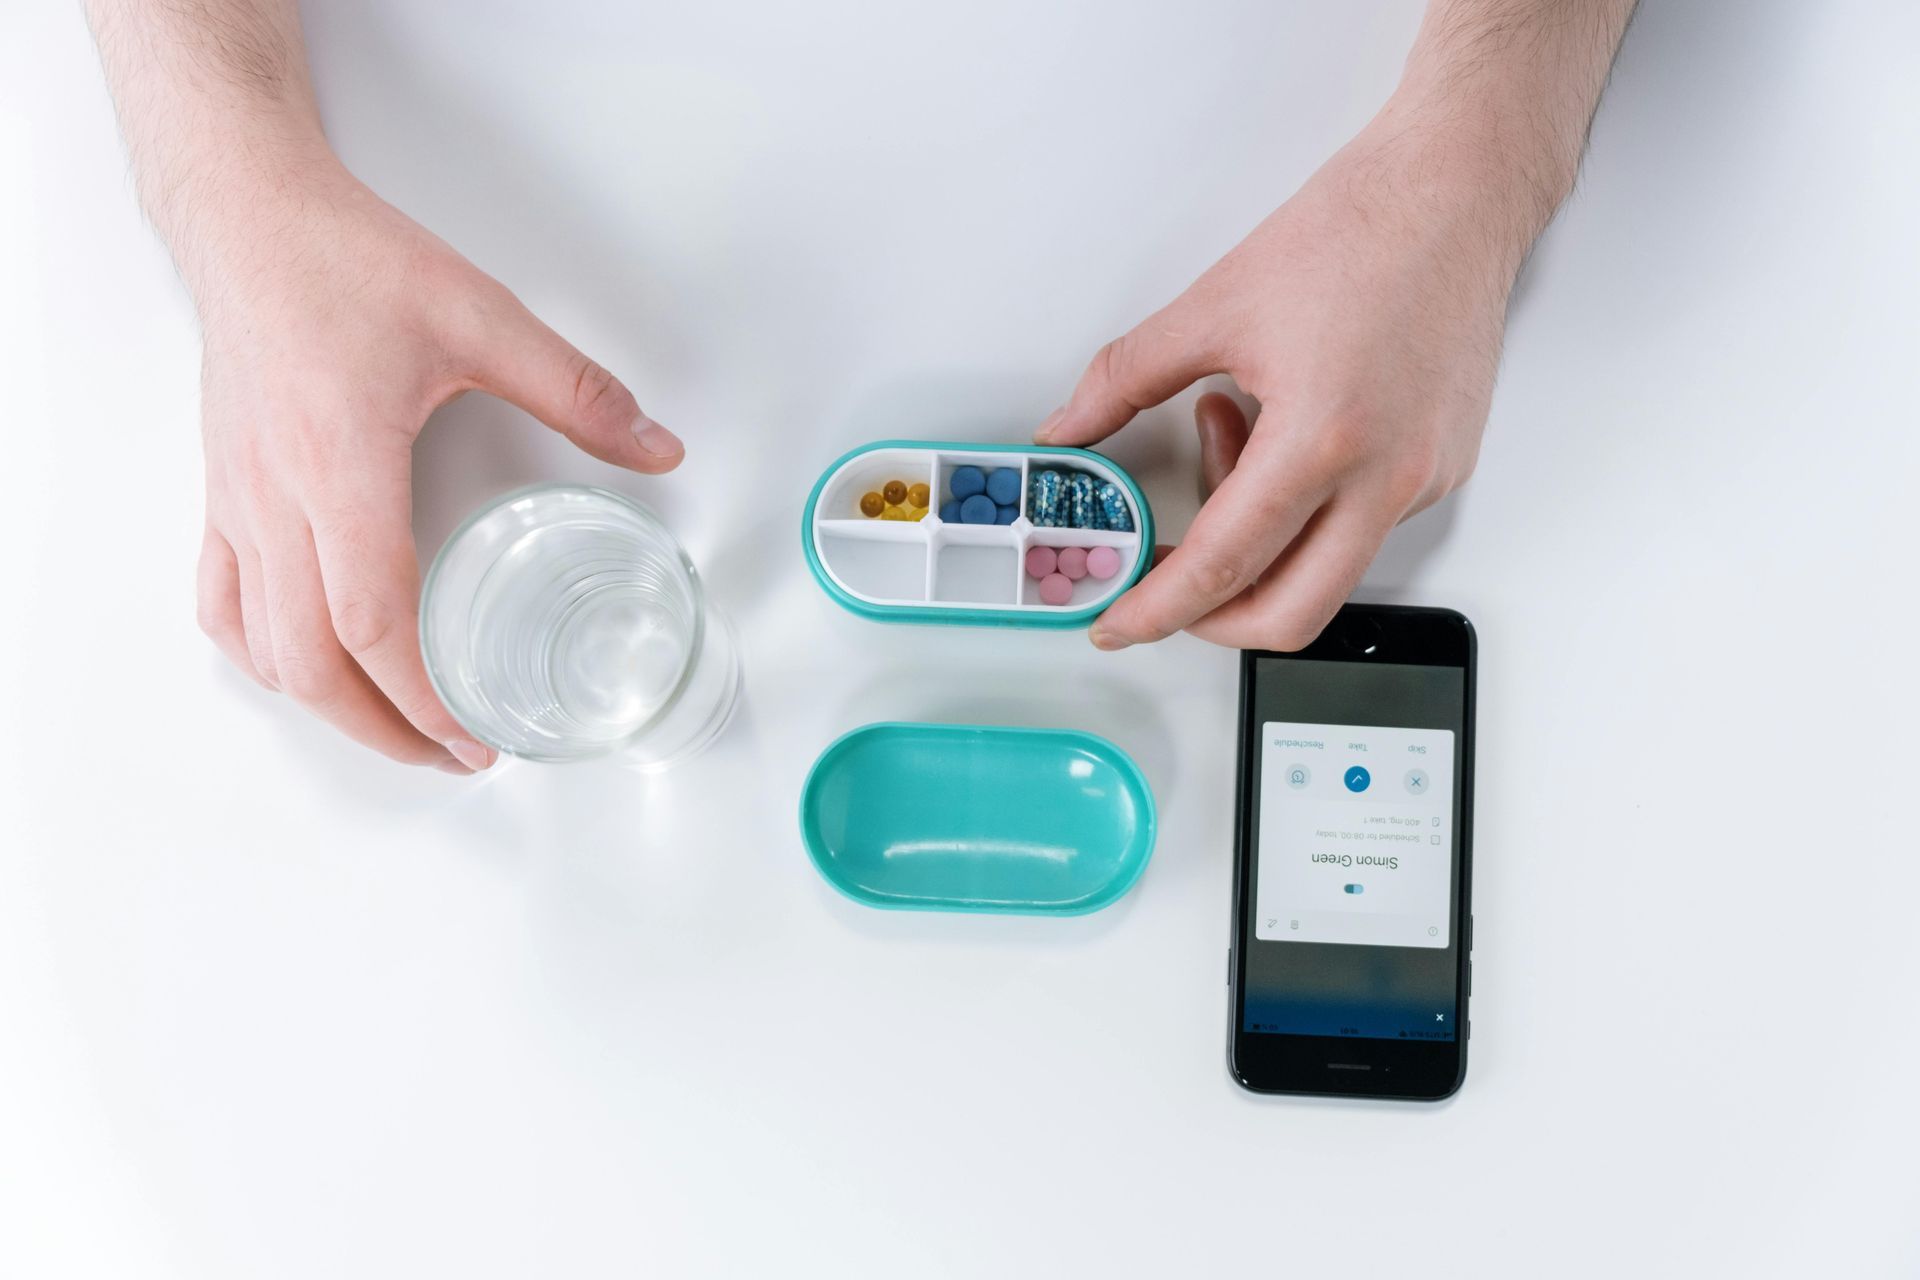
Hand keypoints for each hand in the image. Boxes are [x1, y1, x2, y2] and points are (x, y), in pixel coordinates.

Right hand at [191, 162, 683, 770]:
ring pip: (261, 646)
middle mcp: (278, 500)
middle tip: (453, 757)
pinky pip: (222, 600)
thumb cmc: (346, 262)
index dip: (423, 699)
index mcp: (341, 468)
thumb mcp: (483, 319)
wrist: (248, 218)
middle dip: (383, 732)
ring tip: (391, 732)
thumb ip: (577, 392)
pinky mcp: (221, 490)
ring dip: (324, 707)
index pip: (373, 622)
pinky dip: (262, 654)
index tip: (475, 739)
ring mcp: (238, 502)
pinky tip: (302, 666)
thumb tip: (658, 447)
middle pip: (311, 663)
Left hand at [1037, 117, 1527, 651]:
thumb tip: (1070, 429)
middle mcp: (1385, 476)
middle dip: (1212, 619)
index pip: (1224, 565)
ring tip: (1229, 435)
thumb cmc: (1358, 231)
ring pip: (1325, 573)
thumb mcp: (1215, 305)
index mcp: (1322, 438)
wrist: (1456, 193)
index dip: (1159, 609)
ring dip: (1259, 541)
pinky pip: (1361, 530)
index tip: (1117, 624)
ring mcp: (1423, 480)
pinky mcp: (1443, 470)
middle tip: (1163, 584)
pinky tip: (1280, 432)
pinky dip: (1303, 509)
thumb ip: (1124, 380)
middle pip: (1289, 614)